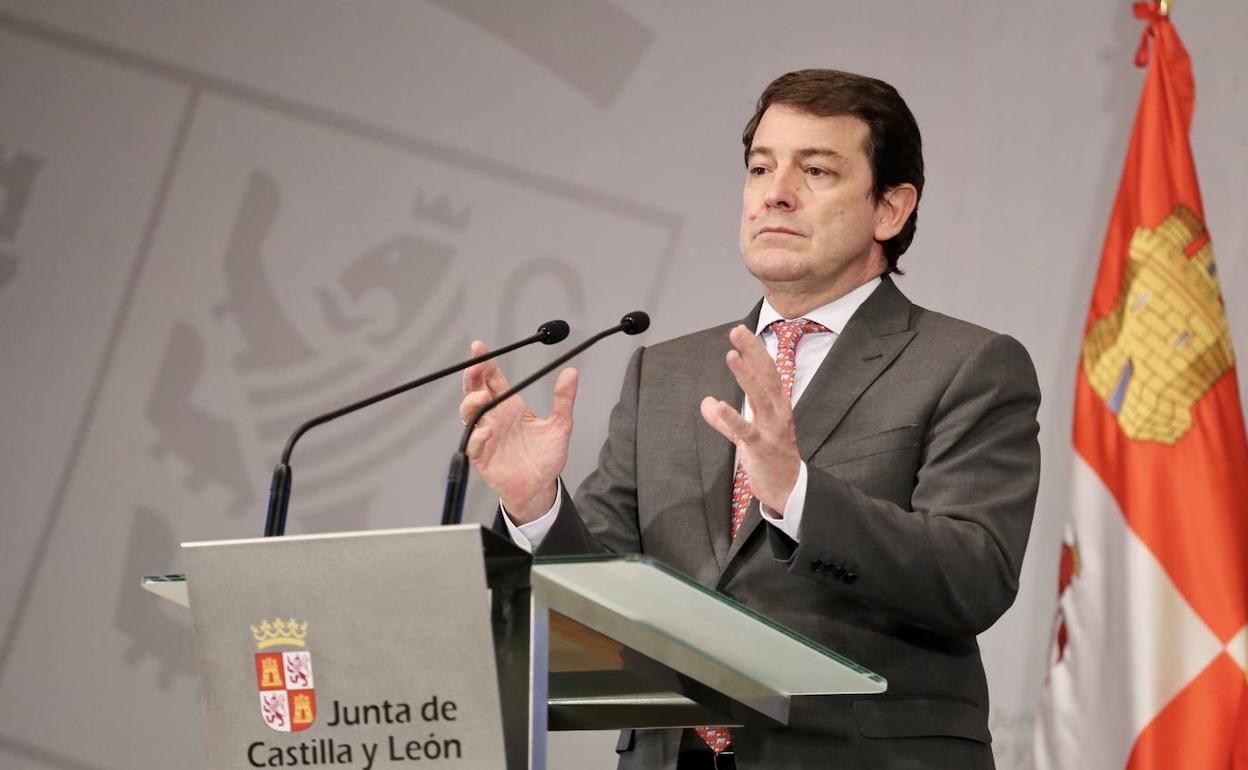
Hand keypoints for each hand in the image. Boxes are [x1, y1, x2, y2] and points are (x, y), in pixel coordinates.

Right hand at [459, 340, 577, 522]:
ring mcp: (486, 437)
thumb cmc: (546, 457)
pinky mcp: (483, 458)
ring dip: (472, 404)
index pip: (493, 380)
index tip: (481, 349)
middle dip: (473, 377)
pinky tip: (486, 431)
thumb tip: (571, 373)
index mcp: (511, 407)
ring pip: (470, 415)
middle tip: (477, 366)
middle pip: (475, 392)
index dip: (485, 363)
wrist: (541, 488)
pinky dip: (478, 437)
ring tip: (482, 397)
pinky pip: (474, 445)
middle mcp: (495, 419)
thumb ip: (563, 400)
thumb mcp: (560, 425)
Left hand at [699, 325, 800, 513]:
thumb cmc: (772, 458)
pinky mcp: (761, 447)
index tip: (741, 331)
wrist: (789, 490)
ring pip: (759, 397)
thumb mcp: (747, 435)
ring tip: (732, 356)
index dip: (755, 351)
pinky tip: (719, 406)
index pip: (767, 372)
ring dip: (746, 376)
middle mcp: (777, 412)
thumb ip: (726, 420)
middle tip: (738, 331)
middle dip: (753, 352)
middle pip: (767, 376)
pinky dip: (732, 418)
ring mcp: (771, 429)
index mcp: (777, 406)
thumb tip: (706, 403)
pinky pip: (746, 431)